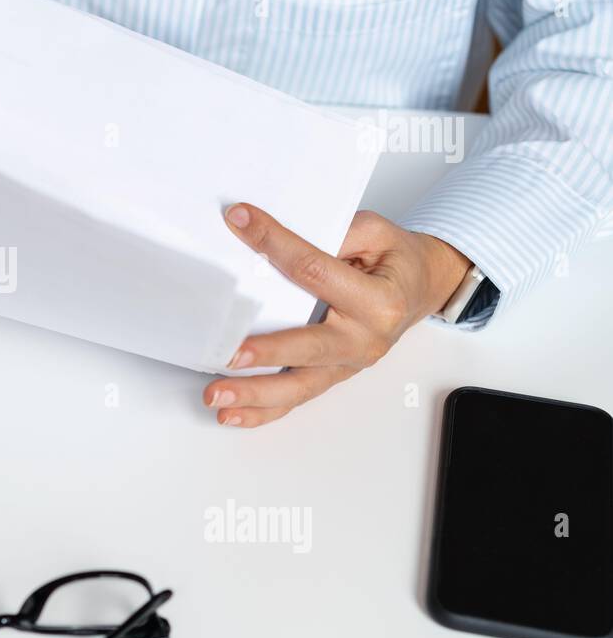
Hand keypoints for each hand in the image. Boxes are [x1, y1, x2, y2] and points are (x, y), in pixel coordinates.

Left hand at [203, 204, 470, 427]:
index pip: (316, 271)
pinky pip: (296, 399)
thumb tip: (274, 235)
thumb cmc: (395, 261)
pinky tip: (231, 415)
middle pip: (309, 346)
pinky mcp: (332, 376)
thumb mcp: (376, 232)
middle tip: (230, 354)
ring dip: (254, 394)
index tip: (241, 222)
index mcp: (379, 300)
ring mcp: (347, 364)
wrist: (420, 288)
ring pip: (298, 386)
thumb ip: (335, 233)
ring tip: (217, 396)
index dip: (276, 244)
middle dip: (267, 352)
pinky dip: (262, 411)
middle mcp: (364, 339)